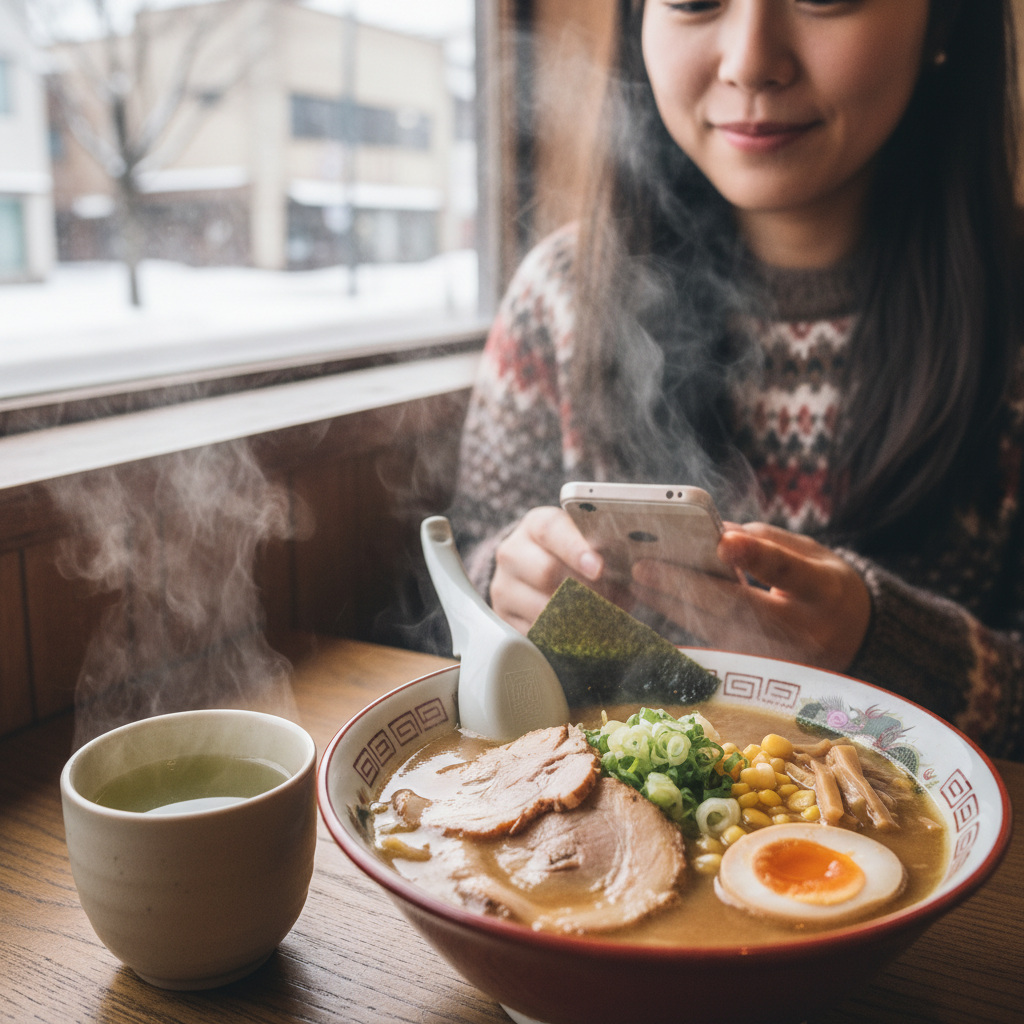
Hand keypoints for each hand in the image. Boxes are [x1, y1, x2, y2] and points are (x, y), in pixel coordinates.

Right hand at [490, 507, 621, 633]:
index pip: (551, 531)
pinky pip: (534, 633)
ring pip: (540, 608)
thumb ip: (608, 552)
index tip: (598, 568)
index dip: (576, 550)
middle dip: (582, 589)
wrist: (539, 575)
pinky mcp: (503, 618)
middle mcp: (513, 552)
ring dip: (575, 617)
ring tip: (598, 617)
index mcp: (536, 525)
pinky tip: (578, 633)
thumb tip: (637, 570)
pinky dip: (561, 638)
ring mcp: (503, 587)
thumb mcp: (590, 546)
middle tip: (607, 599)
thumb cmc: (577, 560)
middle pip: (545, 572)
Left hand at [630, 522, 870, 671]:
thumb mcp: (811, 554)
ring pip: (716, 627)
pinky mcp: (759, 669)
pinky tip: (655, 600)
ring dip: (672, 604)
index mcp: (824, 592)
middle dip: (687, 585)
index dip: (756, 557)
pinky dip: (684, 619)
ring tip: (637, 581)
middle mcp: (802, 630)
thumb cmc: (825, 585)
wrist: (855, 638)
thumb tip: (714, 534)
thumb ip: (766, 543)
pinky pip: (714, 641)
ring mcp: (780, 657)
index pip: (788, 572)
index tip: (722, 541)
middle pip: (738, 605)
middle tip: (644, 567)